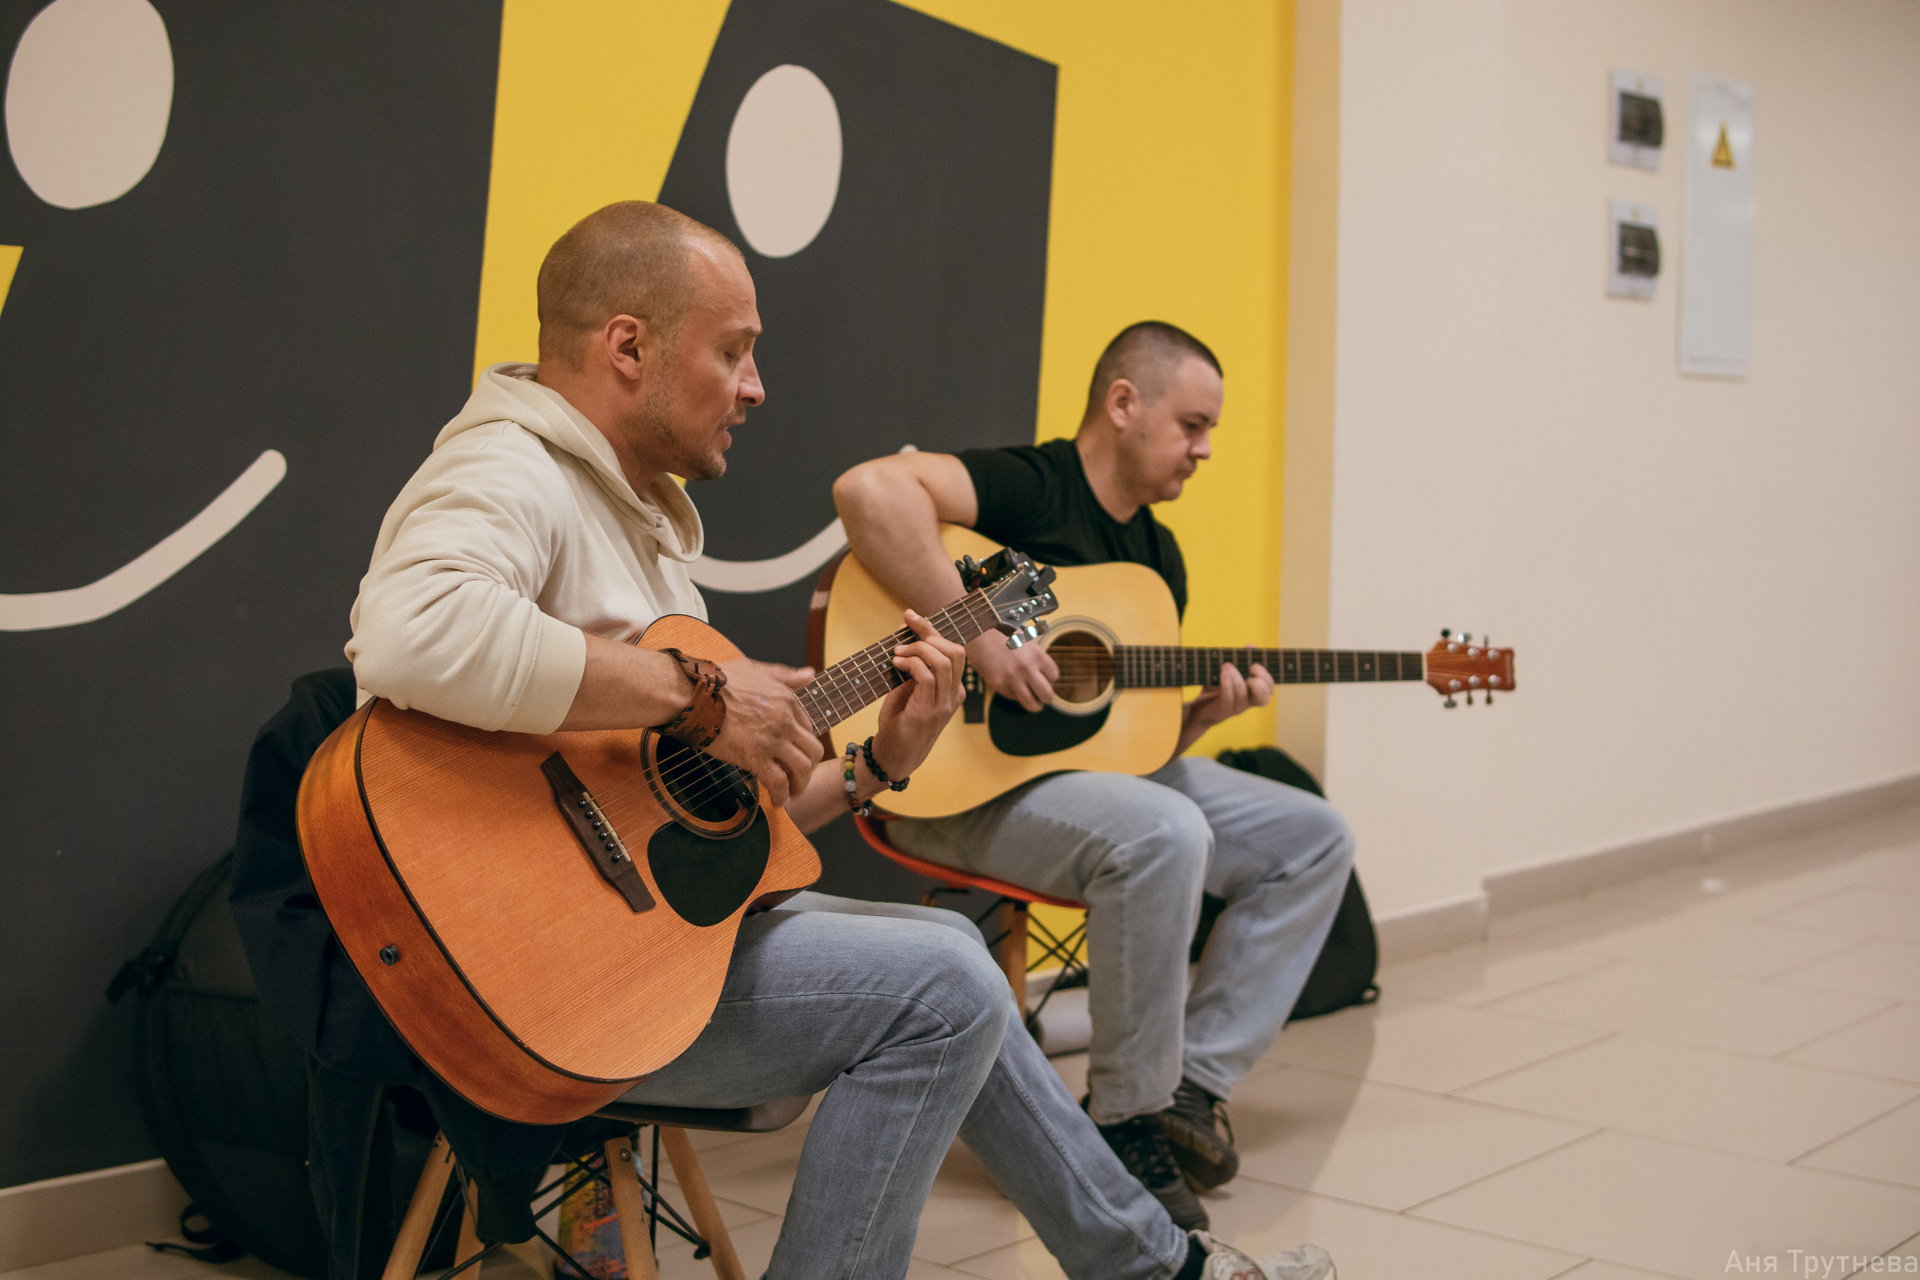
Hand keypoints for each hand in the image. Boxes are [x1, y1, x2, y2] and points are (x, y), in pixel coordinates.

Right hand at [705, 659, 822, 807]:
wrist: (692, 694)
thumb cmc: (716, 680)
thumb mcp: (756, 669)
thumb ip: (785, 675)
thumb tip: (810, 674)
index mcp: (786, 699)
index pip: (808, 726)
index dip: (803, 742)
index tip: (796, 752)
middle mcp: (785, 720)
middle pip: (812, 750)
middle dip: (809, 767)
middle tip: (800, 777)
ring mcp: (772, 739)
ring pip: (801, 768)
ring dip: (800, 784)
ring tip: (792, 793)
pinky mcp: (755, 757)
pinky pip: (778, 782)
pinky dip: (781, 795)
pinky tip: (777, 801)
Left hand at [871, 612, 967, 779]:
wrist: (891, 758)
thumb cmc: (898, 725)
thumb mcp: (908, 691)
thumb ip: (914, 669)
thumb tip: (907, 638)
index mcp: (952, 689)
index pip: (953, 651)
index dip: (932, 630)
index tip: (910, 616)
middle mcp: (953, 696)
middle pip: (955, 651)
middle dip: (928, 634)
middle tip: (904, 633)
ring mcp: (943, 705)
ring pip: (943, 662)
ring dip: (917, 650)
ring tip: (897, 654)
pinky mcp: (928, 712)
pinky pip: (927, 677)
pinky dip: (911, 665)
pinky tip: (897, 664)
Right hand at [965, 630, 1056, 712]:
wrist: (980, 635)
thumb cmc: (1005, 636)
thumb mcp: (1027, 640)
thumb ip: (1038, 658)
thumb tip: (1047, 678)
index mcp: (1036, 654)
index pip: (1054, 676)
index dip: (1051, 680)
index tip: (1047, 680)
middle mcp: (1026, 667)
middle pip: (1047, 694)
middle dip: (1047, 698)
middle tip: (1045, 698)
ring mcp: (1012, 677)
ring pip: (1031, 704)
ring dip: (1035, 706)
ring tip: (1036, 705)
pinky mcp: (999, 684)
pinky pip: (1013, 697)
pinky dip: (1016, 695)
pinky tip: (1014, 688)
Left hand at [1183, 660, 1273, 737]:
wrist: (1199, 706)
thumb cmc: (1217, 686)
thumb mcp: (1230, 671)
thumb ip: (1242, 659)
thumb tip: (1252, 646)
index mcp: (1254, 692)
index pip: (1269, 688)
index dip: (1266, 677)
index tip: (1254, 664)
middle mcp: (1248, 702)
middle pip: (1263, 699)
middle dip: (1260, 682)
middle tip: (1252, 667)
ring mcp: (1236, 708)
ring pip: (1242, 694)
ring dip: (1236, 677)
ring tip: (1227, 665)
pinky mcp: (1223, 711)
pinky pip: (1228, 698)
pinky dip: (1227, 684)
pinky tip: (1222, 673)